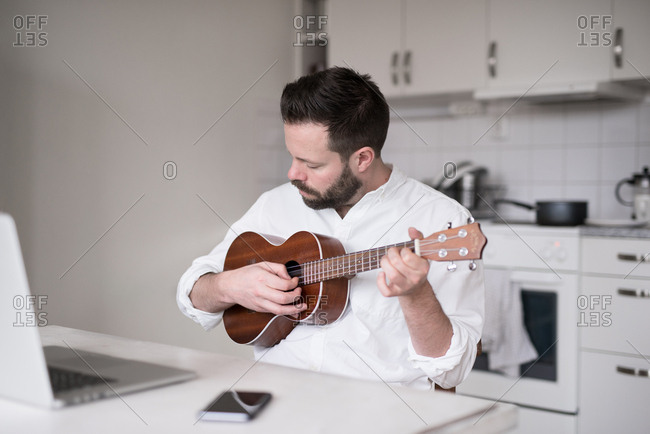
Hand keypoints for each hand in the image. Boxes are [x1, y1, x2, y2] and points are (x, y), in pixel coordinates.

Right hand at [191, 262, 306, 315]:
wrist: (230, 286)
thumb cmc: (246, 274)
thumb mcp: (262, 264)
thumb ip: (278, 268)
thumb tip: (290, 277)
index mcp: (262, 278)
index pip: (283, 284)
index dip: (294, 283)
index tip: (296, 281)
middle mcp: (260, 291)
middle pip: (283, 298)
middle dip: (296, 296)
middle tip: (299, 291)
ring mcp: (259, 302)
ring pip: (279, 310)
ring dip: (294, 309)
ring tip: (302, 306)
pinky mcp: (259, 309)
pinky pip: (275, 313)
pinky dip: (286, 313)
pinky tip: (294, 311)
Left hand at [377, 227, 429, 297]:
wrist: (416, 288)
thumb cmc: (416, 268)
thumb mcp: (420, 252)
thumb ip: (417, 238)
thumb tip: (411, 230)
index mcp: (423, 268)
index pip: (408, 256)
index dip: (402, 250)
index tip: (403, 251)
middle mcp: (415, 278)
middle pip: (396, 263)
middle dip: (390, 254)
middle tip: (392, 253)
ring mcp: (405, 287)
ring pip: (391, 274)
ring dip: (384, 263)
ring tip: (386, 260)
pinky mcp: (395, 293)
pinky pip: (385, 289)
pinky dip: (380, 280)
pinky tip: (382, 273)